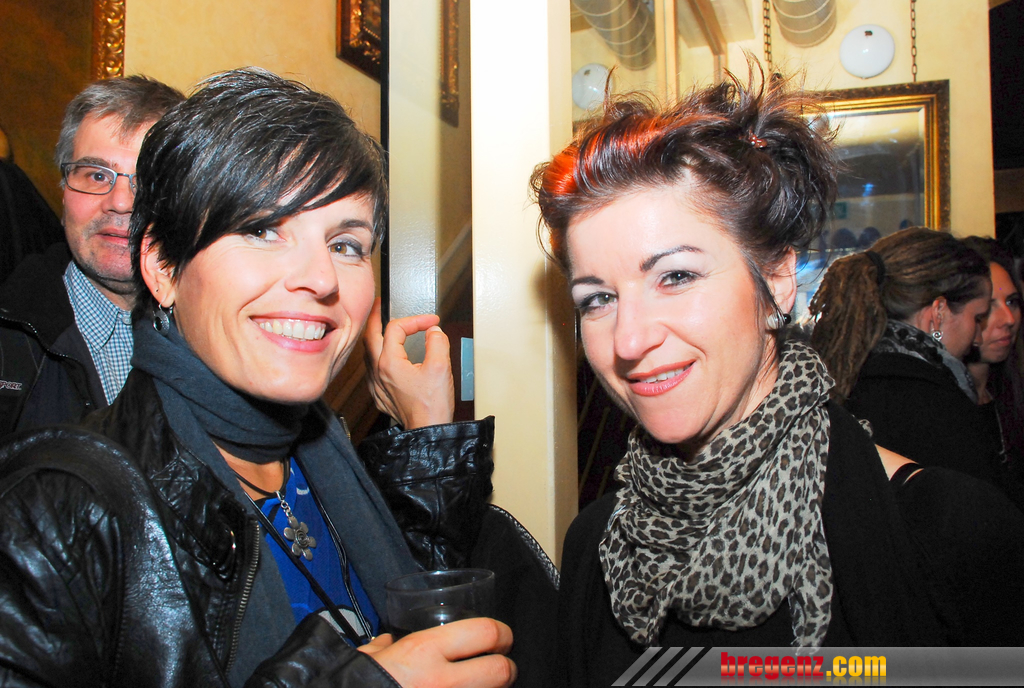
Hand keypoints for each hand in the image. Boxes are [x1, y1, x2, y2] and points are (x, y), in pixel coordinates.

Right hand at [358, 618, 515, 687]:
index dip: (502, 633)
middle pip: (500, 671)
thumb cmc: (354, 683)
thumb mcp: (370, 656)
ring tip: (482, 685)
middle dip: (506, 668)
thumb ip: (386, 646)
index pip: (485, 633)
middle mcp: (442, 682)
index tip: (502, 637)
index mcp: (424, 652)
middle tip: (502, 665)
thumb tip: (389, 643)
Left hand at [364, 298, 455, 428]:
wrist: (428, 432)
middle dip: (376, 318)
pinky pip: (372, 370)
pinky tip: (384, 357)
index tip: (431, 322)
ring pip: (368, 353)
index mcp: (389, 362)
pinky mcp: (381, 395)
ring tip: (380, 327)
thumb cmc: (432, 406)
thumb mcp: (440, 367)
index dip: (415, 320)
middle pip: (370, 336)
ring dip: (375, 337)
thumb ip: (436, 342)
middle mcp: (378, 372)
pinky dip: (378, 356)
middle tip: (379, 306)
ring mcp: (377, 385)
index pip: (395, 328)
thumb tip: (433, 332)